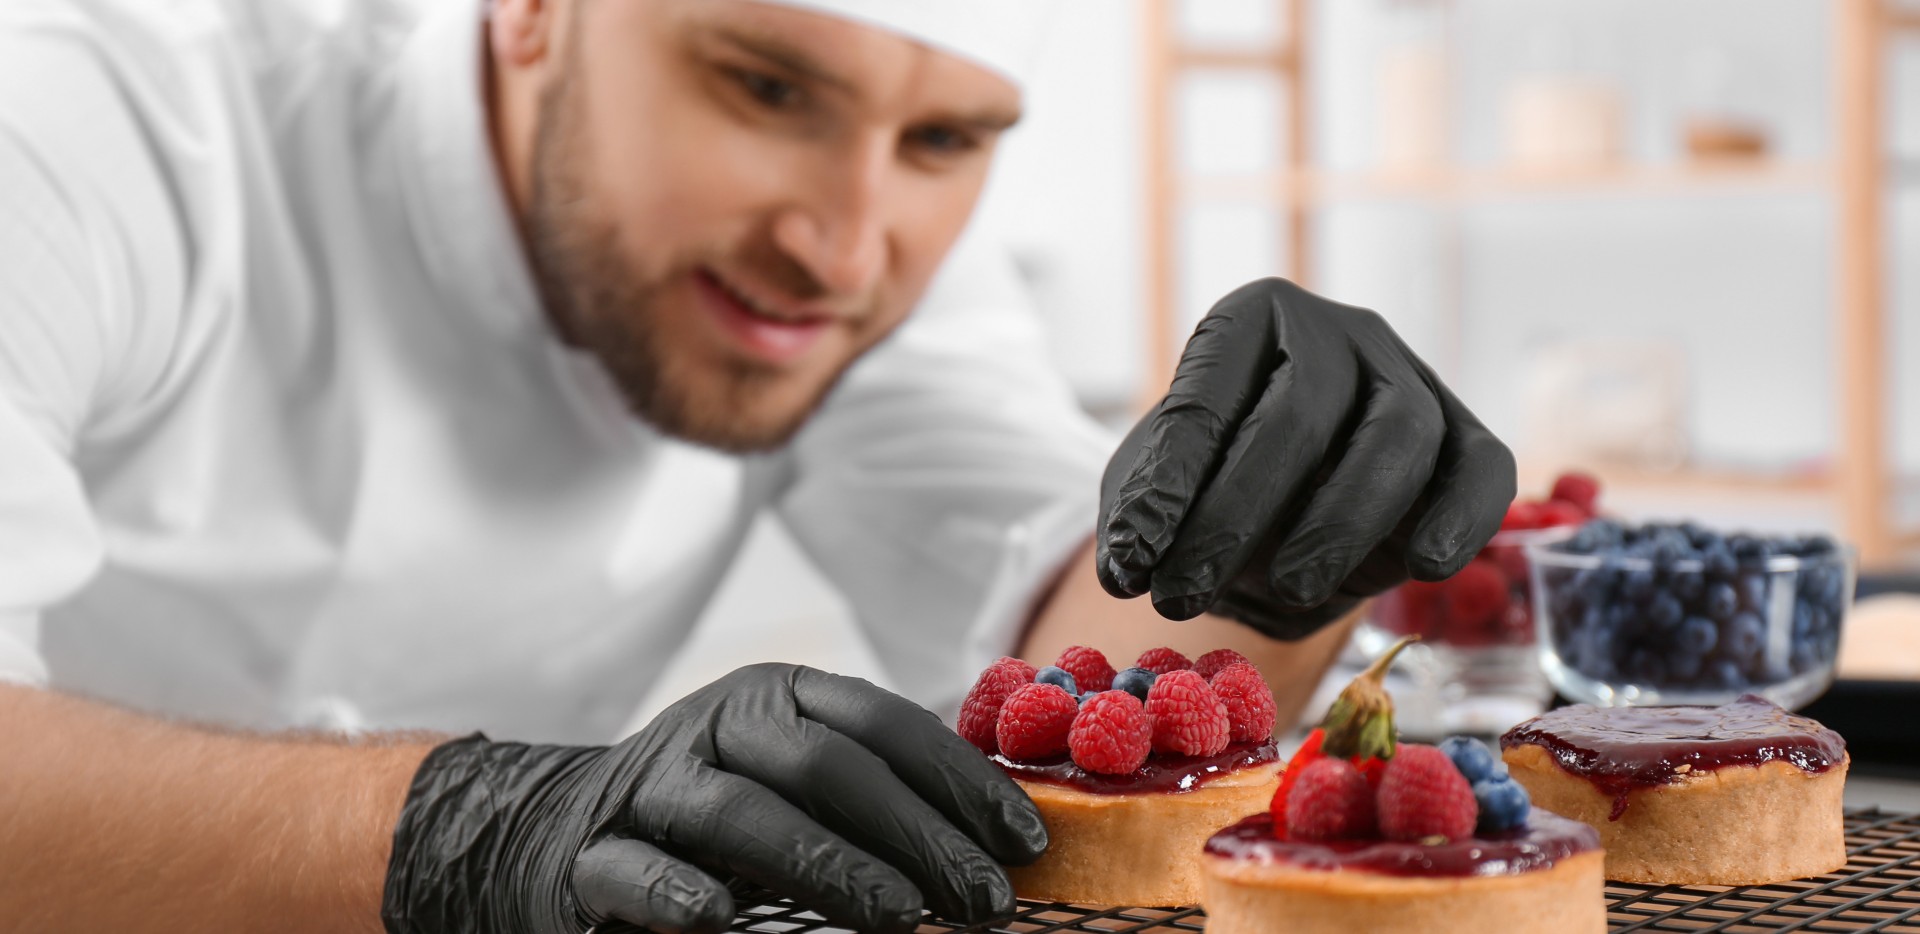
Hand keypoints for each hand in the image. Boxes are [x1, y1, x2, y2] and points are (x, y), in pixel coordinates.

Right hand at [382, 664, 1045, 933]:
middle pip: (825, 766)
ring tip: (902, 915)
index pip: (881, 723)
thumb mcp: (790, 779)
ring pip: (742, 814)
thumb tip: (1002, 834)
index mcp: (777, 698)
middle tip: (983, 899)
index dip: (958, 778)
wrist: (553, 831)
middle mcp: (717, 726)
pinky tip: (724, 921)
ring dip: (828, 865)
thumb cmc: (715, 816)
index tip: (1024, 841)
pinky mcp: (590, 855)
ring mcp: (651, 786)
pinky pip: (636, 871)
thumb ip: (874, 792)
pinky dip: (680, 895)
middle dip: (915, 833)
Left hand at [1097, 278, 1514, 639]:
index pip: (1207, 397)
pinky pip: (1483, 468)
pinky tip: (1424, 566)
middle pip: (1302, 409)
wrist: (1293, 503)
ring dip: (1341, 521)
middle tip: (1185, 594)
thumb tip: (1129, 561)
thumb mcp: (1162, 491)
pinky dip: (1461, 517)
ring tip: (1287, 590)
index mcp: (1250, 320)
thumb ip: (1139, 514)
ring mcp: (1412, 377)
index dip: (1167, 486)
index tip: (1130, 564)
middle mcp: (1337, 334)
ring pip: (1399, 434)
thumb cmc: (1218, 483)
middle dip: (1238, 513)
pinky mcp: (1469, 436)